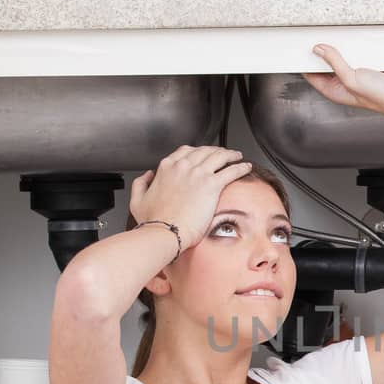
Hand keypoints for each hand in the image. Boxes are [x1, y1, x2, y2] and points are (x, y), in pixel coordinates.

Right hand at [129, 145, 252, 253]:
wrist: (164, 233)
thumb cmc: (153, 222)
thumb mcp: (137, 200)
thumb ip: (141, 184)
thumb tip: (147, 175)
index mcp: (167, 168)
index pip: (186, 151)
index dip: (197, 151)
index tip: (203, 154)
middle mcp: (183, 166)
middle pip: (205, 151)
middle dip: (216, 150)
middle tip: (224, 154)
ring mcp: (198, 174)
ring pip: (219, 156)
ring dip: (230, 155)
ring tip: (237, 157)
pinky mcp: (211, 185)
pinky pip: (231, 170)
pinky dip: (240, 166)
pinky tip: (245, 167)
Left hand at [302, 43, 383, 117]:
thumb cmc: (381, 97)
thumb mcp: (351, 79)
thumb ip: (335, 62)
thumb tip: (319, 50)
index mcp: (335, 91)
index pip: (313, 75)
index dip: (305, 62)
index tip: (300, 47)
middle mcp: (345, 83)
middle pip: (327, 64)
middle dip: (321, 52)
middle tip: (315, 35)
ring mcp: (359, 74)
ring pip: (343, 57)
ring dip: (340, 47)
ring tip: (333, 33)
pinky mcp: (371, 66)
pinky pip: (359, 53)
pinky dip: (356, 45)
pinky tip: (354, 37)